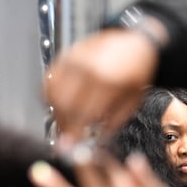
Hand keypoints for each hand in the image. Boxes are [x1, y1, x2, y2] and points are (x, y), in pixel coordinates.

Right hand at [44, 28, 158, 139]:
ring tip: (66, 122)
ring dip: (56, 113)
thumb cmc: (137, 69)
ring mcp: (74, 60)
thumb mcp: (134, 99)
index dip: (76, 134)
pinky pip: (49, 80)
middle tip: (69, 137)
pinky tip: (60, 104)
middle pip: (64, 106)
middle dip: (64, 126)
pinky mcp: (67, 55)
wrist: (136, 41)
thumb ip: (115, 121)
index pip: (83, 115)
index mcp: (108, 82)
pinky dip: (49, 95)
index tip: (73, 146)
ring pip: (52, 94)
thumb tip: (99, 139)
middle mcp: (87, 69)